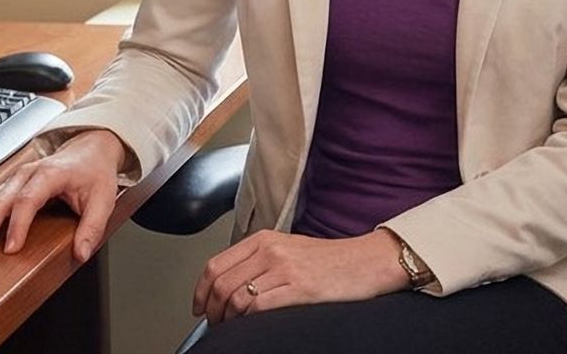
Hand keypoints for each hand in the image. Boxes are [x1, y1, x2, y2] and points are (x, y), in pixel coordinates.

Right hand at [0, 128, 130, 262]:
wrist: (90, 148)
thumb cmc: (94, 173)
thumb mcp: (103, 200)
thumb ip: (92, 228)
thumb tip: (81, 253)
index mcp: (49, 175)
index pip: (29, 200)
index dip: (18, 225)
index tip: (11, 249)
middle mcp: (27, 174)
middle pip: (0, 200)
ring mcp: (14, 178)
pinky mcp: (8, 185)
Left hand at [192, 228, 409, 323]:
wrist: (367, 262)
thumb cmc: (331, 260)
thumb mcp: (288, 249)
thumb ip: (258, 261)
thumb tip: (228, 286)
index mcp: (264, 239)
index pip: (215, 265)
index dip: (200, 291)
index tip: (199, 306)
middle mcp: (270, 250)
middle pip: (220, 284)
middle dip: (211, 309)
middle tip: (215, 323)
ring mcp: (284, 269)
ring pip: (235, 297)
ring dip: (228, 319)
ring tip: (233, 326)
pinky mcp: (299, 289)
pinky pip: (257, 308)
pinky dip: (247, 320)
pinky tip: (252, 325)